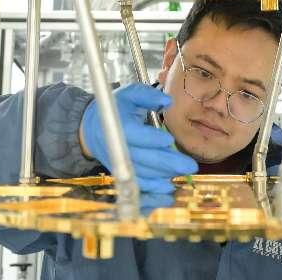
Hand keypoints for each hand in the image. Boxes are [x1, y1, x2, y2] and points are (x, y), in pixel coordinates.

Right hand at [80, 83, 197, 192]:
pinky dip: (152, 188)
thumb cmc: (115, 109)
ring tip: (184, 171)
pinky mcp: (122, 172)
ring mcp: (119, 162)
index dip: (151, 139)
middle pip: (142, 158)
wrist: (91, 128)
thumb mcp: (129, 94)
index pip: (134, 134)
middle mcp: (117, 147)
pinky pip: (137, 183)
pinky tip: (168, 188)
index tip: (169, 139)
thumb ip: (148, 95)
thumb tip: (167, 100)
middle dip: (167, 163)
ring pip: (142, 173)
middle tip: (189, 165)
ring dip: (164, 175)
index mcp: (118, 125)